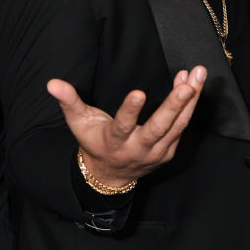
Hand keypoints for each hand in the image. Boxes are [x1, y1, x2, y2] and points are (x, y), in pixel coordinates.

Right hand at [46, 67, 206, 186]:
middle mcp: (139, 149)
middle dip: (174, 105)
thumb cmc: (93, 141)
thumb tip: (52, 83)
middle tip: (186, 85)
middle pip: (160, 127)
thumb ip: (68, 101)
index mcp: (115, 142)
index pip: (123, 126)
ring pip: (178, 125)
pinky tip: (191, 82)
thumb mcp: (78, 123)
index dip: (130, 111)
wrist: (110, 174)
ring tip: (197, 74)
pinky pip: (182, 125)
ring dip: (190, 100)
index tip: (138, 92)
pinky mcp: (169, 149)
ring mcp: (157, 151)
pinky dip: (189, 104)